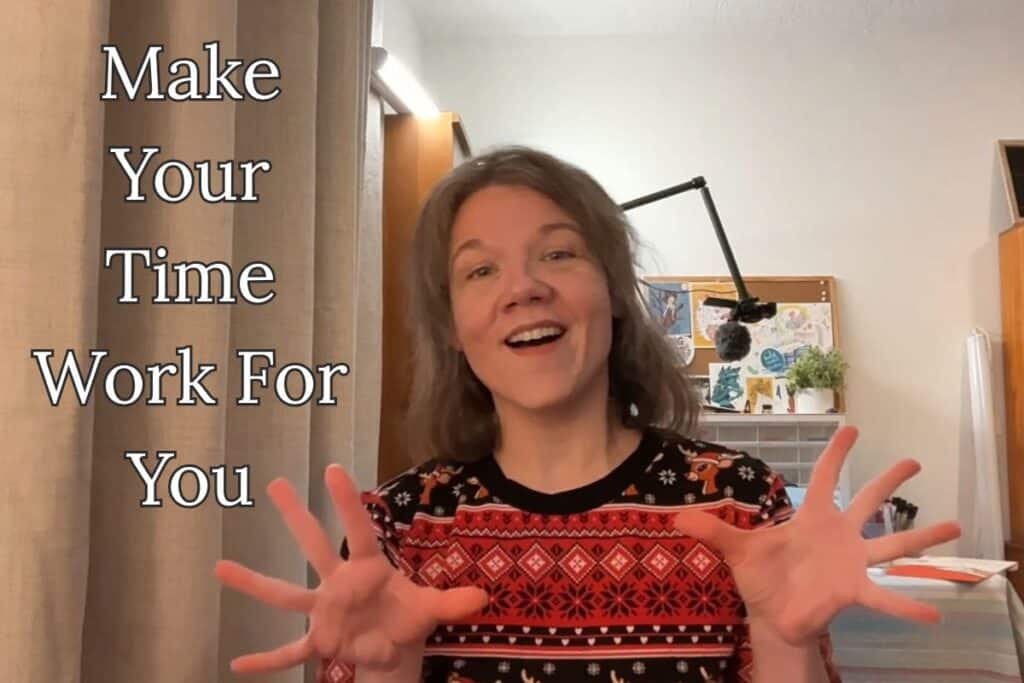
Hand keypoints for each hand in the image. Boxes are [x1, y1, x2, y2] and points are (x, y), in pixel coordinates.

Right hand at [215, 465, 488, 673]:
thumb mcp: (431, 610)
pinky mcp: (318, 640)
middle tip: (275, 483)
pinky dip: (266, 660)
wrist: (393, 650)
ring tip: (220, 566)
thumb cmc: (407, 618)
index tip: (333, 468)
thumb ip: (452, 603)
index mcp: (368, 567)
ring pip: (285, 593)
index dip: (348, 502)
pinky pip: (289, 651)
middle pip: (314, 545)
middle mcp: (339, 582)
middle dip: (297, 516)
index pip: (359, 530)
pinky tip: (237, 663)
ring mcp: (323, 610)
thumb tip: (482, 598)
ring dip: (253, 582)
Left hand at [673, 426, 960, 645]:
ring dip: (923, 535)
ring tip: (955, 524)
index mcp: (812, 519)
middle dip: (890, 480)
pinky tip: (936, 612)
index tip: (852, 427)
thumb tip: (674, 515)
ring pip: (892, 544)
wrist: (771, 615)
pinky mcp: (853, 591)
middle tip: (915, 459)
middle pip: (868, 500)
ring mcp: (851, 562)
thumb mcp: (735, 550)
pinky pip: (885, 597)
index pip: (825, 477)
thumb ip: (711, 530)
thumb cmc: (760, 578)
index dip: (836, 453)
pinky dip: (908, 604)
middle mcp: (839, 535)